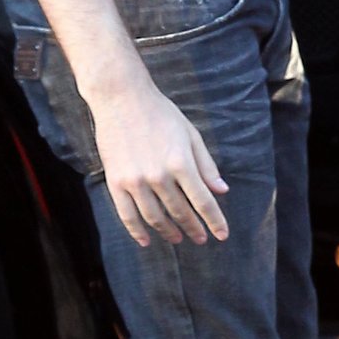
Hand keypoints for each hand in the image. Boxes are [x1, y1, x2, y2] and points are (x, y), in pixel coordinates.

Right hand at [90, 78, 228, 247]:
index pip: (203, 201)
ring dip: (169, 232)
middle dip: (194, 228)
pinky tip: (146, 240)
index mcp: (181, 162)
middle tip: (201, 238)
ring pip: (155, 218)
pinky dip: (136, 231)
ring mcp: (135, 181)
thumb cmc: (161, 114)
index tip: (222, 235)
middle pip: (180, 212)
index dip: (215, 221)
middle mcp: (159, 176)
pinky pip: (127, 215)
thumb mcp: (191, 135)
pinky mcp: (116, 182)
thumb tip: (222, 191)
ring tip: (178, 239)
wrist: (121, 98)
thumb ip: (206, 165)